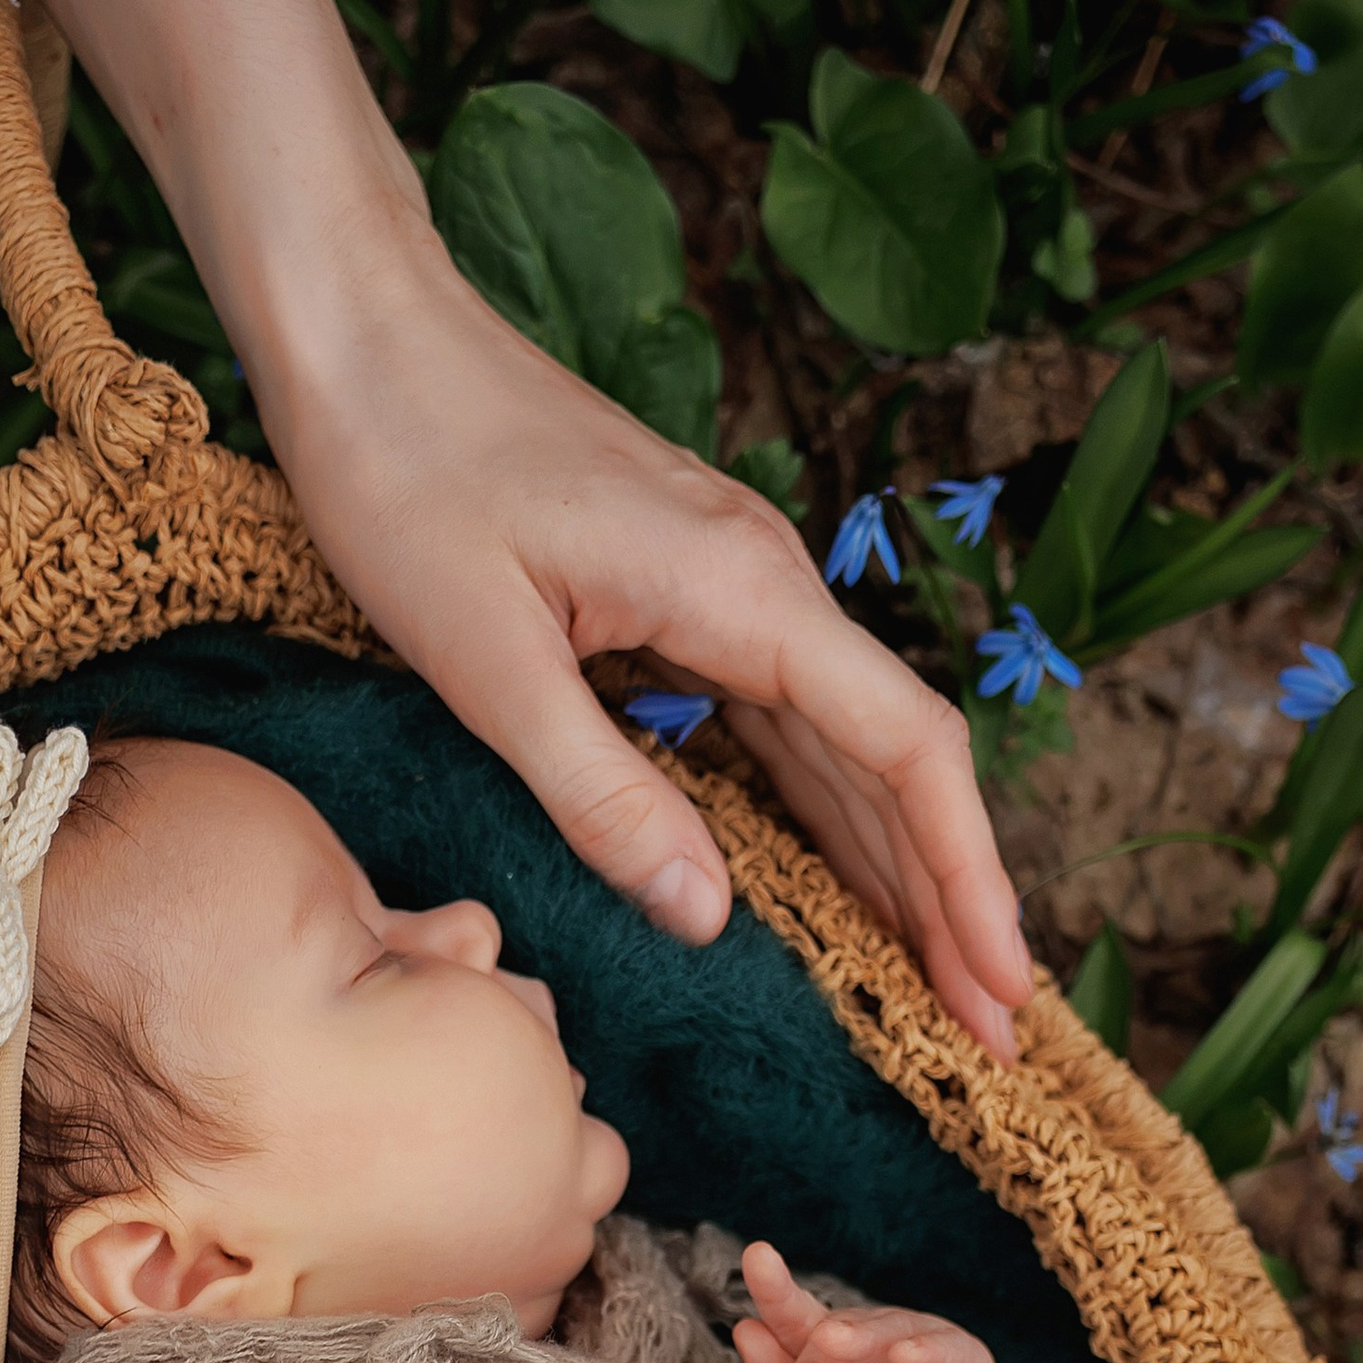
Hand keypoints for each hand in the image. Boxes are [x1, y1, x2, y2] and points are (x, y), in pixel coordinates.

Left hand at [27, 0, 1030, 1056]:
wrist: (365, 333)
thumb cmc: (407, 475)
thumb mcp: (486, 662)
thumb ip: (600, 794)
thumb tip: (708, 916)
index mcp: (742, 591)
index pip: (905, 750)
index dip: (963, 878)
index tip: (997, 984)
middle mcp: (766, 582)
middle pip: (901, 760)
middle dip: (956, 899)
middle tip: (992, 1030)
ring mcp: (734, 585)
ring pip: (849, 746)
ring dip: (903, 865)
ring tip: (943, 981)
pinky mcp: (690, 593)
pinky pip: (788, 722)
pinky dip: (829, 813)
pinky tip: (846, 884)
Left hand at [732, 1241, 1007, 1362]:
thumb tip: (746, 1331)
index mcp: (828, 1351)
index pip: (796, 1317)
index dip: (776, 1290)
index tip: (756, 1258)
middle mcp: (871, 1339)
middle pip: (836, 1328)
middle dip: (812, 1354)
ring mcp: (918, 1343)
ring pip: (885, 1330)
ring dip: (859, 1337)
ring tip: (832, 1342)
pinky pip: (943, 1349)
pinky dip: (923, 1348)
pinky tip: (902, 1355)